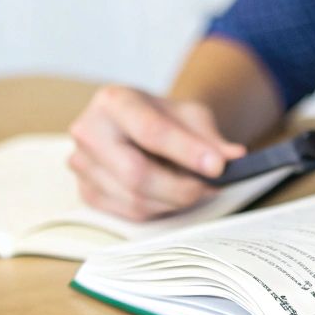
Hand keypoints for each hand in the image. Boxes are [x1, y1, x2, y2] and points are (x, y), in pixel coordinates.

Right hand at [66, 84, 246, 220]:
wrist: (139, 125)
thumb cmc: (164, 118)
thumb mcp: (191, 115)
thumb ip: (210, 137)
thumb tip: (233, 158)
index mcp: (113, 100)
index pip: (150, 131)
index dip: (186, 152)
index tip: (217, 167)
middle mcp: (88, 131)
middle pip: (136, 174)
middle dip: (180, 188)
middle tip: (209, 187)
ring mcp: (82, 164)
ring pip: (135, 199)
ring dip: (173, 201)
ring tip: (194, 188)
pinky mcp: (86, 192)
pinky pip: (130, 213)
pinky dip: (159, 209)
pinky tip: (171, 195)